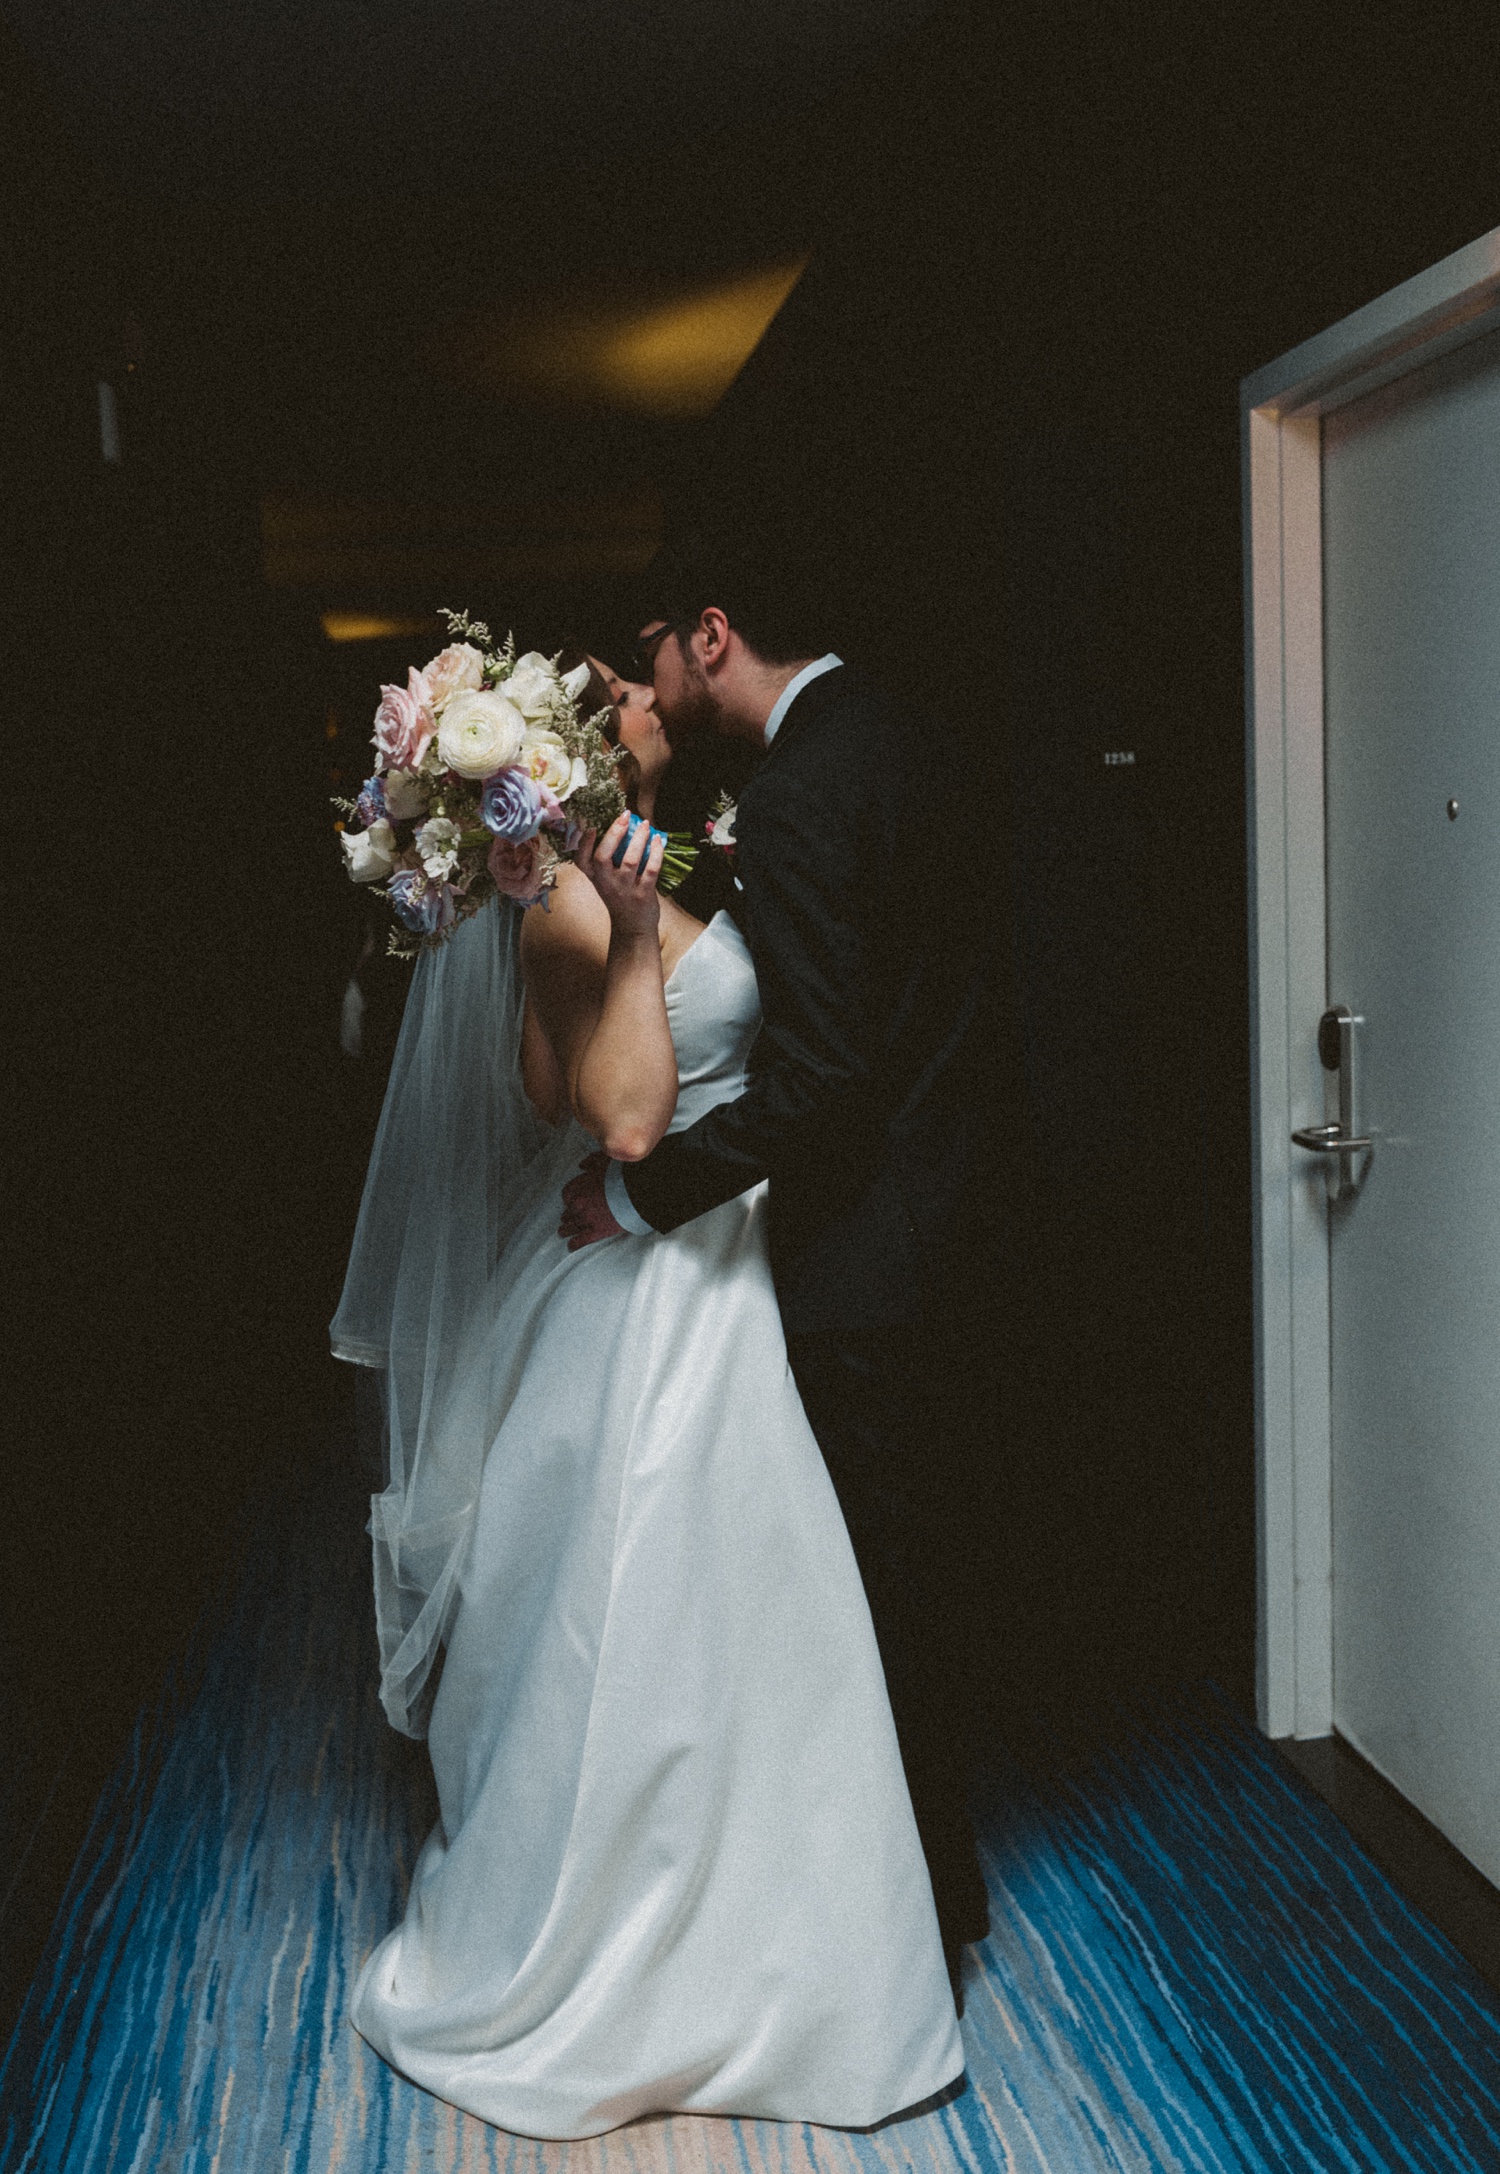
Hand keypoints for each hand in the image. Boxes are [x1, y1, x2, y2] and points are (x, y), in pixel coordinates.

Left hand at [559, 1149, 625, 1250]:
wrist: (636, 1189)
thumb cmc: (622, 1173)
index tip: (570, 1200)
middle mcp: (580, 1203)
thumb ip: (591, 1161)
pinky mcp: (598, 1230)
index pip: (567, 1194)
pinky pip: (582, 1239)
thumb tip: (582, 1165)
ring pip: (572, 1226)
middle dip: (567, 1214)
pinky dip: (575, 1244)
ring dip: (566, 1229)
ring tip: (562, 1232)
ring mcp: (588, 1218)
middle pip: (569, 1210)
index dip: (568, 1198)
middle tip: (565, 1217)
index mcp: (580, 1186)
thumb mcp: (605, 1160)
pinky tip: (571, 1247)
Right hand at [577, 812, 664, 935]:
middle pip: (603, 857)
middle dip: (614, 834)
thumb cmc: (620, 897)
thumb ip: (609, 859)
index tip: (592, 827)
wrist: (632, 928)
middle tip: (625, 816)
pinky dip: (655, 853)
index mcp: (595, 878)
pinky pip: (651, 870)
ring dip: (639, 839)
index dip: (584, 843)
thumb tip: (624, 825)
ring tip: (645, 825)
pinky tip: (658, 841)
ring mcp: (625, 889)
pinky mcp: (643, 894)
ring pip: (630, 860)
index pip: (581, 860)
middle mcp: (606, 883)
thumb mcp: (606, 881)